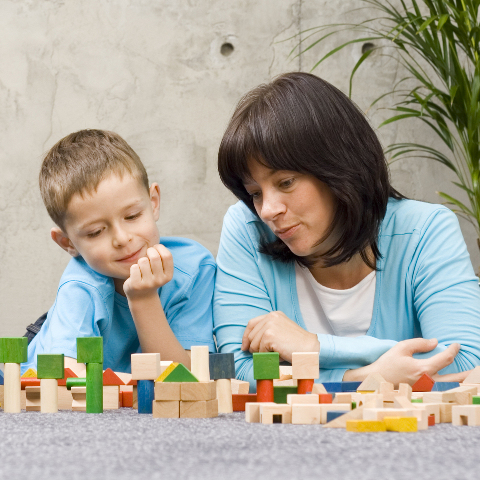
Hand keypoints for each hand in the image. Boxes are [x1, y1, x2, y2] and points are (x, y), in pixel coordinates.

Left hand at [123, 244, 172, 299]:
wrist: (142, 296)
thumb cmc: (151, 276)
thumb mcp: (161, 270)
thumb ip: (161, 258)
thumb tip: (156, 245)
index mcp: (168, 275)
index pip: (167, 255)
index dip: (160, 248)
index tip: (155, 248)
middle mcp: (160, 280)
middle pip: (155, 257)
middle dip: (149, 251)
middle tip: (147, 255)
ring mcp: (148, 283)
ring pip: (143, 261)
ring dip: (140, 260)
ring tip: (141, 267)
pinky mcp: (136, 285)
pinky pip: (134, 267)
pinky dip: (134, 267)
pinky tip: (135, 273)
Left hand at [241, 311, 319, 362]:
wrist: (309, 348)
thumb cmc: (296, 344)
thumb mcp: (281, 331)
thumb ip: (268, 331)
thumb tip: (249, 343)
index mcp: (273, 315)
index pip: (251, 323)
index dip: (246, 336)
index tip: (244, 346)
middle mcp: (270, 317)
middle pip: (251, 335)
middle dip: (253, 348)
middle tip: (261, 355)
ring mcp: (269, 326)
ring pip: (254, 344)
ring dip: (262, 353)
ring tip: (275, 353)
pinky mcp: (269, 336)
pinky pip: (260, 351)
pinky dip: (267, 356)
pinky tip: (278, 354)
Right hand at [344, 338, 459, 386]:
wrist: (375, 382)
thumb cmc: (387, 364)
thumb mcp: (401, 348)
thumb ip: (419, 343)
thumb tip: (435, 342)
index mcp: (424, 369)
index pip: (445, 358)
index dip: (453, 349)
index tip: (457, 344)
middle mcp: (428, 381)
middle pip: (456, 378)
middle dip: (468, 374)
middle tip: (477, 369)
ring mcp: (426, 390)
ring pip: (450, 386)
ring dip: (461, 381)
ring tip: (470, 377)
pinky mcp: (423, 393)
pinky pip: (441, 389)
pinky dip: (450, 385)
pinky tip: (453, 382)